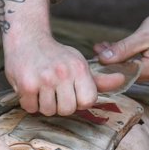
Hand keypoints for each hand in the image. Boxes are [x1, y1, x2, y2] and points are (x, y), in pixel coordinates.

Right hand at [5, 29, 126, 115]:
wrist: (27, 38)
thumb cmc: (57, 55)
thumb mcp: (79, 63)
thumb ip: (100, 79)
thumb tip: (121, 80)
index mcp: (79, 68)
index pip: (88, 101)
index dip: (80, 101)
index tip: (72, 92)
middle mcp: (63, 73)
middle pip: (68, 110)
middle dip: (61, 105)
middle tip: (55, 92)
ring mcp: (44, 79)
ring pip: (49, 111)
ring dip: (44, 105)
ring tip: (43, 89)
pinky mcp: (27, 85)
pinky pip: (31, 108)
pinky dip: (30, 103)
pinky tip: (32, 89)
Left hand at [94, 3, 148, 83]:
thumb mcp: (144, 35)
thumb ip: (123, 49)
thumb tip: (103, 58)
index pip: (126, 74)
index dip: (109, 66)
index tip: (95, 57)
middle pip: (130, 73)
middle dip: (112, 61)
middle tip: (97, 49)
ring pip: (135, 69)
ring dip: (120, 59)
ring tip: (104, 47)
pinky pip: (142, 66)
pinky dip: (130, 58)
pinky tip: (119, 49)